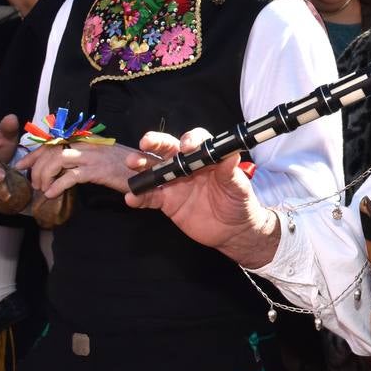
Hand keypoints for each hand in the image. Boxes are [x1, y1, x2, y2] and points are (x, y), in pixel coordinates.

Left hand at [16, 140, 141, 195]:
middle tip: (32, 182)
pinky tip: (52, 194)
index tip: (23, 165)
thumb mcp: (103, 158)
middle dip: (35, 166)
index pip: (54, 142)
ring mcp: (92, 157)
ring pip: (57, 160)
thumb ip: (85, 159)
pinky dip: (57, 186)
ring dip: (44, 175)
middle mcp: (87, 145)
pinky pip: (71, 176)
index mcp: (87, 141)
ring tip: (43, 189)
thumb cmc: (127, 167)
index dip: (36, 153)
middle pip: (52, 150)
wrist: (149, 170)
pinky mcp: (98, 171)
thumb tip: (63, 167)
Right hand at [123, 129, 277, 268]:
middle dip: (155, 143)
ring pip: (154, 169)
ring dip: (141, 164)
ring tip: (132, 163)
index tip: (186, 147)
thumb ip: (231, 172)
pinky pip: (150, 197)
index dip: (189, 140)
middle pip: (168, 149)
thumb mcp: (239, 187)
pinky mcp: (167, 202)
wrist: (233, 231)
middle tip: (145, 143)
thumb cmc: (239, 203)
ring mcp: (174, 183)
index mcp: (206, 157)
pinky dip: (139, 196)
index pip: (195, 141)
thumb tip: (231, 154)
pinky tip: (131, 197)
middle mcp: (187, 165)